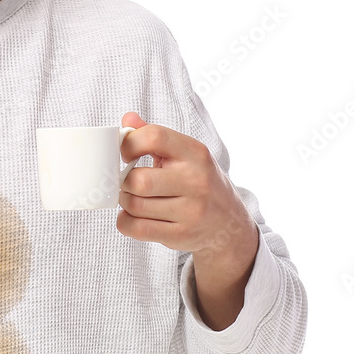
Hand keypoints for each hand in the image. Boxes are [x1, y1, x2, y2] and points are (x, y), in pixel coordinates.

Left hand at [117, 112, 258, 329]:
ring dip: (125, 201)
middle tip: (127, 182)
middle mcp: (196, 181)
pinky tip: (132, 215)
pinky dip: (125, 222)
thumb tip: (127, 119)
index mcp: (195, 153)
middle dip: (124, 181)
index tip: (126, 154)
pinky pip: (137, 228)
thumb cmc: (198, 181)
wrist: (229, 222)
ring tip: (132, 197)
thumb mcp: (185, 154)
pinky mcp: (182, 235)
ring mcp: (191, 211)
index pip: (154, 137)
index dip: (130, 143)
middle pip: (139, 180)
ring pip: (135, 205)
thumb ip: (154, 135)